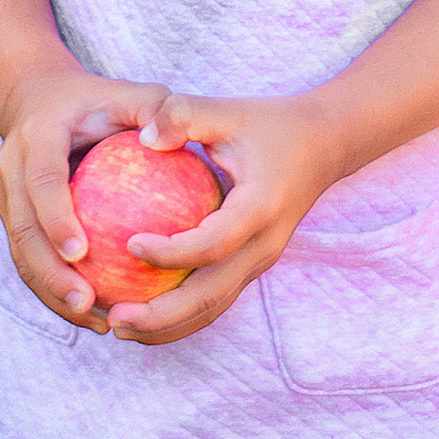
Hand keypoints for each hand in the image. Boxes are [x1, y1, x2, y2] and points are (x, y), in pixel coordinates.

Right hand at [0, 60, 172, 330]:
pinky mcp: (12, 217)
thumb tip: (168, 139)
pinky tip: (94, 315)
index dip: (55, 216)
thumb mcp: (132, 93)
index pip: (42, 180)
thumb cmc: (102, 101)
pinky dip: (55, 290)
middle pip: (22, 227)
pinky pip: (29, 259)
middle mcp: (12, 167)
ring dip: (50, 291)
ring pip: (20, 252)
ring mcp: (7, 195)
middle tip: (85, 302)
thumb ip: (158, 108)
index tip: (80, 252)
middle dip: (49, 271)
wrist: (40, 99)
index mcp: (36, 136)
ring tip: (93, 320)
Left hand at [101, 90, 343, 349]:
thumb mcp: (229, 110)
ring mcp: (259, 262)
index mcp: (260, 209)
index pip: (213, 244)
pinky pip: (214, 300)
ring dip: (166, 326)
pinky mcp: (251, 266)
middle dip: (161, 316)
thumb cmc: (270, 125)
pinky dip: (178, 316)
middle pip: (211, 297)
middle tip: (114, 318)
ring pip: (212, 308)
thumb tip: (141, 137)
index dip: (172, 252)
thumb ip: (185, 115)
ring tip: (118, 328)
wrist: (324, 146)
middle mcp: (263, 246)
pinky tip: (139, 315)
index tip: (129, 244)